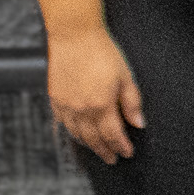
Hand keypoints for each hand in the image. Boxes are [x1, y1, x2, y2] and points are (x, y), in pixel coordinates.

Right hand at [48, 29, 144, 160]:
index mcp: (101, 105)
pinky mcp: (55, 98)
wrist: (74, 35)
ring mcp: (65, 105)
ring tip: (98, 149)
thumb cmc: (101, 51)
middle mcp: (80, 109)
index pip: (113, 134)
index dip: (121, 146)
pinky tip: (79, 134)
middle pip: (94, 138)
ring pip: (77, 133)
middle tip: (113, 158)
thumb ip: (132, 103)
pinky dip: (72, 132)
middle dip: (105, 151)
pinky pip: (63, 123)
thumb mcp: (126, 76)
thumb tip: (139, 123)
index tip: (127, 153)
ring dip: (89, 144)